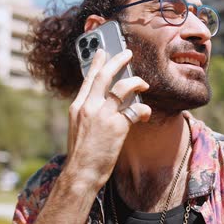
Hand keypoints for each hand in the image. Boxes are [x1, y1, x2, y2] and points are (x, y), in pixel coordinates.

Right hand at [65, 48, 150, 188]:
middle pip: (105, 76)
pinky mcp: (117, 126)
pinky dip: (143, 109)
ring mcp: (102, 115)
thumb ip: (89, 112)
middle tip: (127, 53)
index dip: (96, 63)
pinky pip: (136, 109)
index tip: (102, 51)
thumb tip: (104, 101)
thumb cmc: (82, 153)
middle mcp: (89, 106)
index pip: (89, 79)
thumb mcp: (78, 127)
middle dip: (118, 61)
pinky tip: (145, 113)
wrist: (81, 173)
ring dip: (136, 81)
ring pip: (123, 87)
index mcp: (78, 107)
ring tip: (143, 82)